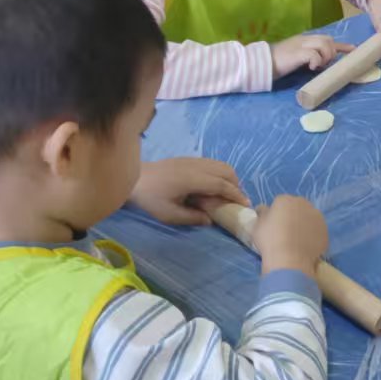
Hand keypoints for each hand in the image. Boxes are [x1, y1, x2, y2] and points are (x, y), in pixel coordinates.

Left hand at [131, 158, 248, 225]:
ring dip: (229, 178)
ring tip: (227, 193)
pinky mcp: (189, 159)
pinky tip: (214, 184)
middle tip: (236, 200)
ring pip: (221, 165)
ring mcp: (193, 160)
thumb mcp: (170, 214)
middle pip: (226, 171)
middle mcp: (197, 166)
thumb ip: (192, 218)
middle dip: (236, 185)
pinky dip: (220, 173)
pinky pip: (212, 163)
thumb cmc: (151, 198)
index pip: (222, 185)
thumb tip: (211, 220)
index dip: (236, 194)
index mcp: (193, 179)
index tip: (245, 204)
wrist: (135, 178)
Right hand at [251, 195, 328, 275]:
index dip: (276, 214)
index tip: (274, 225)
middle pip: (297, 208)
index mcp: (286, 200)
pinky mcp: (325, 231)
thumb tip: (264, 209)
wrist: (289, 259)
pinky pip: (317, 232)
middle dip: (293, 216)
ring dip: (304, 225)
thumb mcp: (257, 225)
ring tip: (297, 241)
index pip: (280, 203)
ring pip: (309, 219)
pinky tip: (305, 247)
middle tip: (286, 232)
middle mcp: (304, 204)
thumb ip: (262, 214)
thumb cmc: (270, 240)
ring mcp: (317, 217)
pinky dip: (313, 237)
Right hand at [272, 34, 354, 77]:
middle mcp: (304, 40)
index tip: (353, 50)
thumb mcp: (297, 59)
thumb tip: (321, 66)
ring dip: (326, 56)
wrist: (262, 63)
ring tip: (318, 66)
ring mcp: (301, 45)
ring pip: (324, 43)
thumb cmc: (279, 63)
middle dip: (332, 52)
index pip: (327, 39)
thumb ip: (309, 58)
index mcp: (305, 40)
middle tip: (325, 64)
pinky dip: (317, 61)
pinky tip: (312, 68)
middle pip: (327, 39)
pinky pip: (314, 54)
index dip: (342, 45)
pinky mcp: (297, 53)